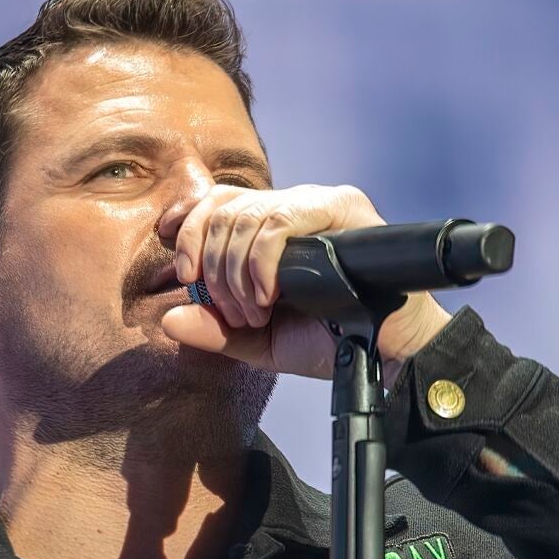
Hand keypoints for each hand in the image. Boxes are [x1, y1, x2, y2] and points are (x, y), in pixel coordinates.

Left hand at [158, 184, 452, 383]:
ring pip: (247, 216)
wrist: (388, 357)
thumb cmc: (333, 343)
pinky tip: (268, 296)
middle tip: (232, 314)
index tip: (180, 266)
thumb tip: (170, 319)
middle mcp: (293, 206)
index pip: (217, 202)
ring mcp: (319, 203)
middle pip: (223, 208)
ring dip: (235, 272)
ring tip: (255, 313)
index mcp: (273, 228)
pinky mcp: (343, 209)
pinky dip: (261, 262)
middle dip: (212, 267)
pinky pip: (280, 220)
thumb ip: (216, 331)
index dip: (188, 223)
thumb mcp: (261, 342)